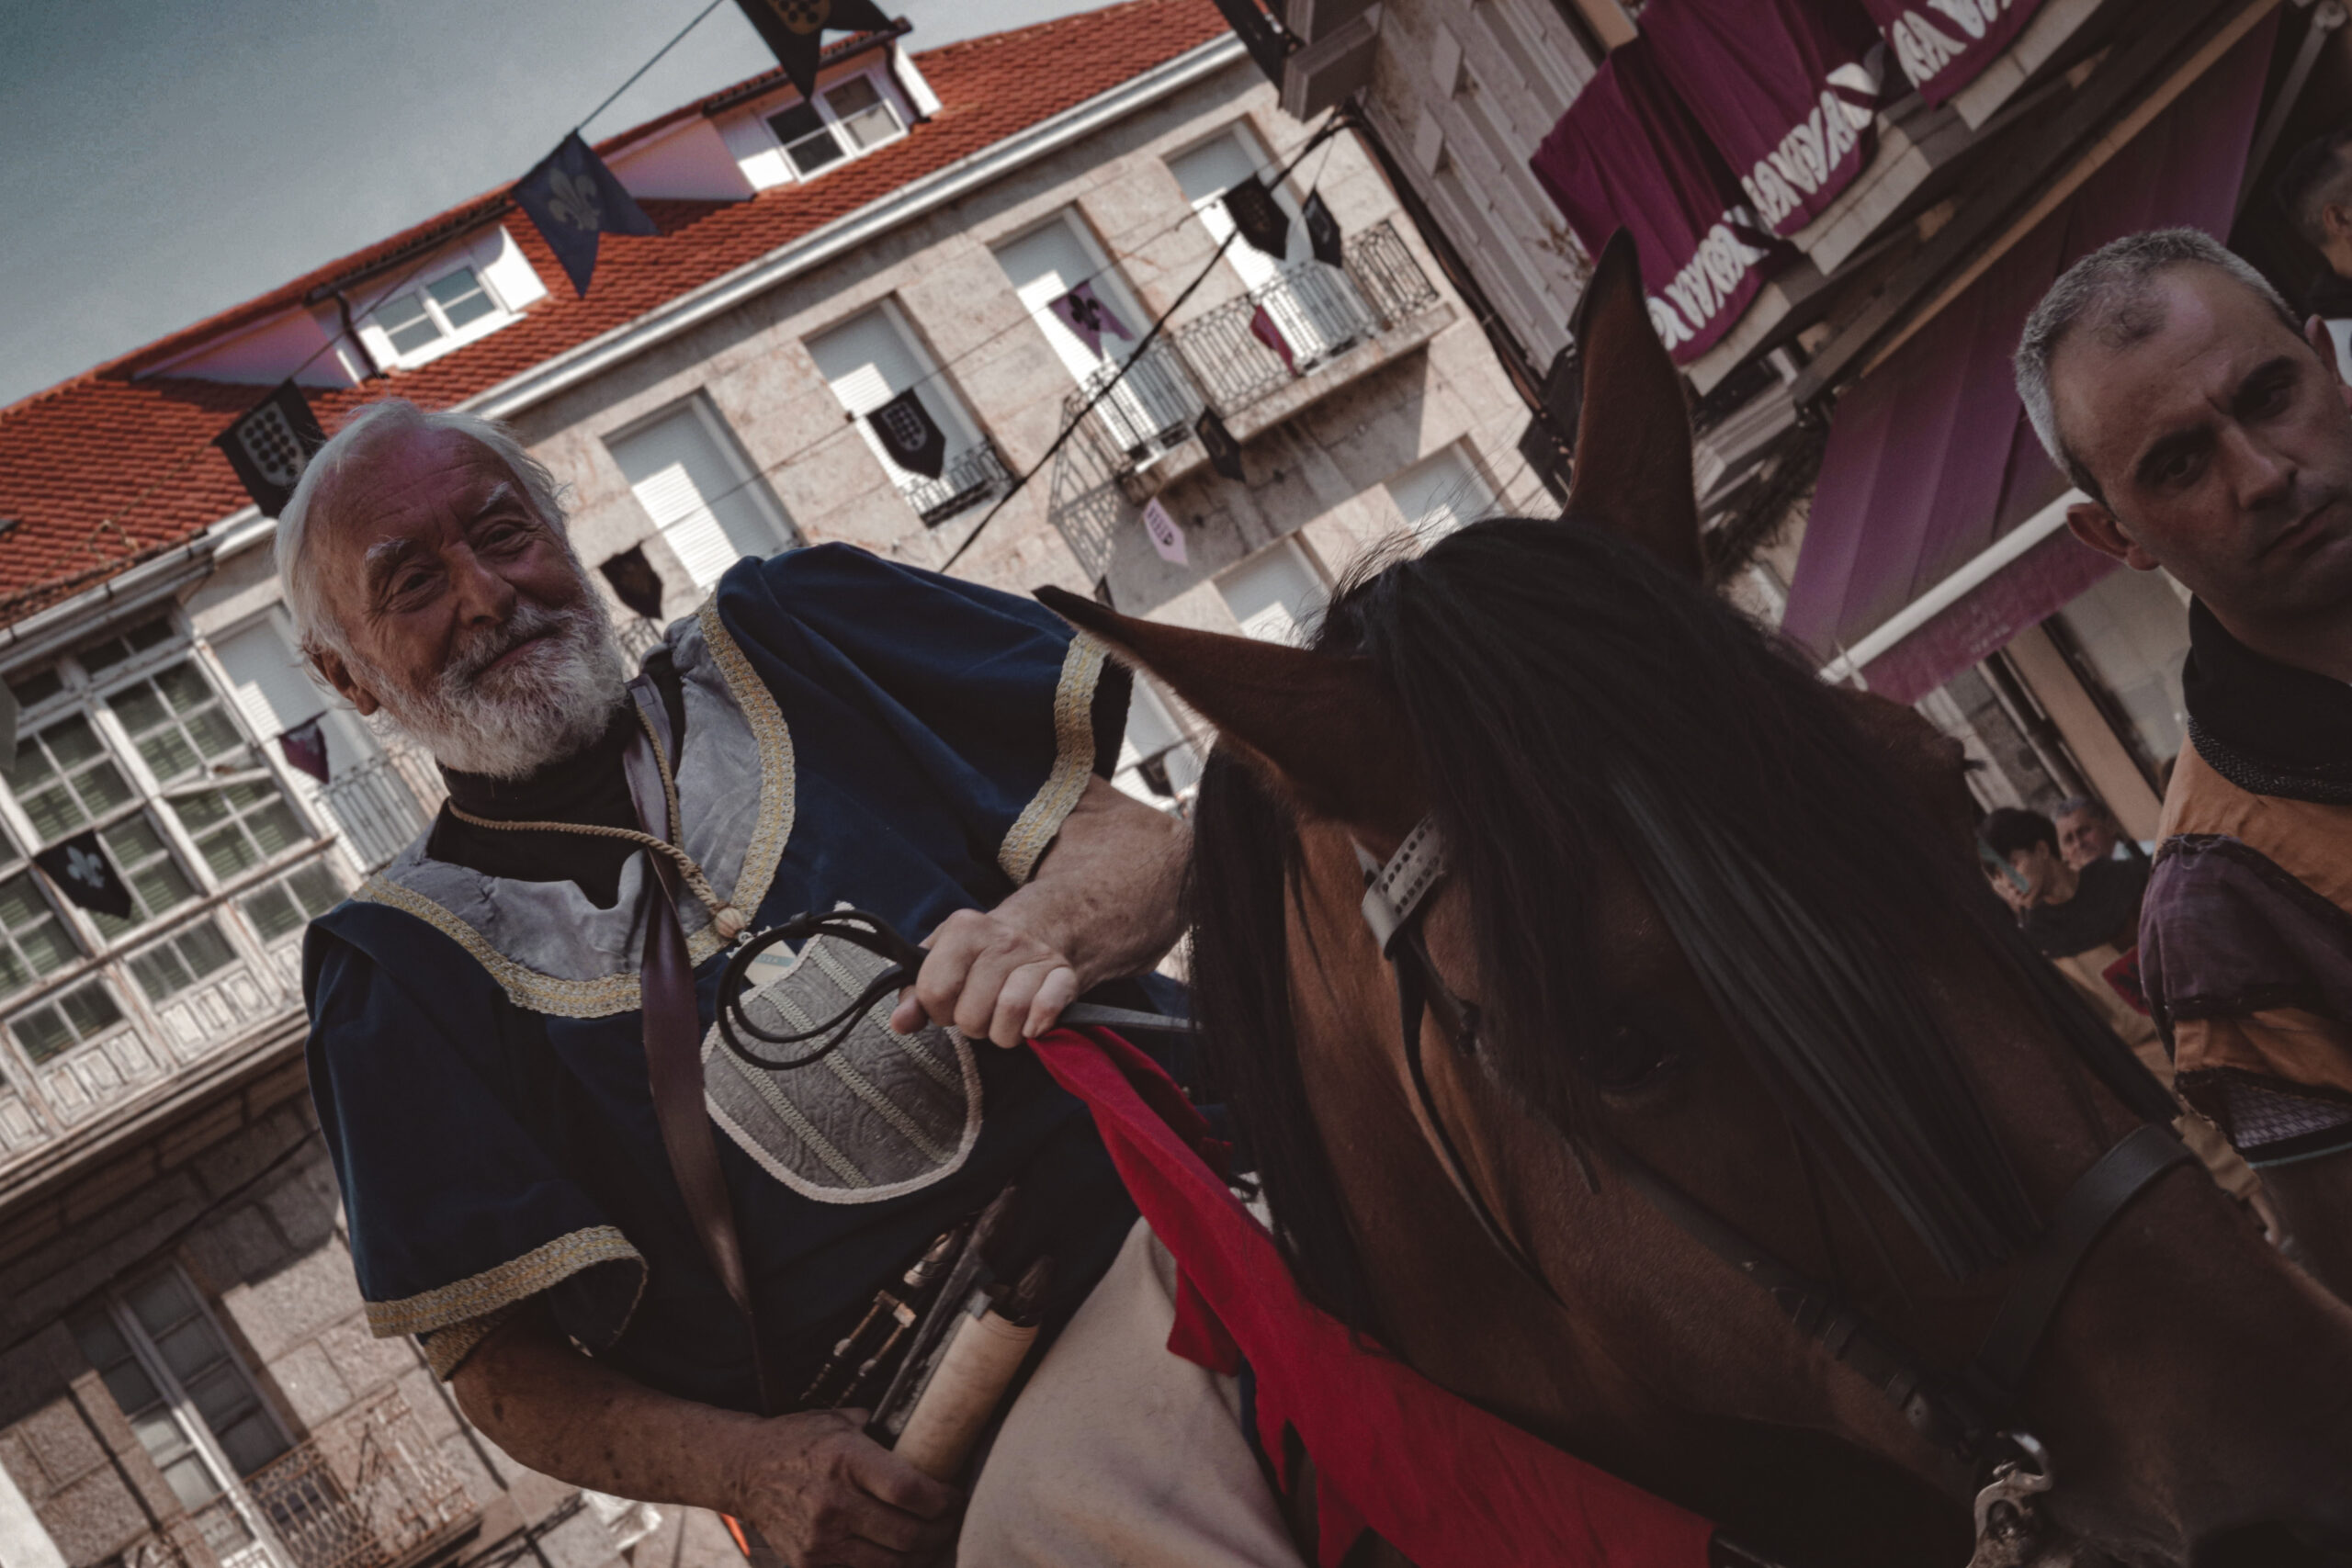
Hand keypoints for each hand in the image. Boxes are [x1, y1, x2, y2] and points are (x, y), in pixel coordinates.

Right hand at [730, 1409, 959, 1567]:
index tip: (955, 1497)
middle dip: (940, 1532)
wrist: (744, 1471)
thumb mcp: (838, 1421)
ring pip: (890, 1563)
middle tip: (950, 1522)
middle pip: (906, 1534)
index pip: (908, 1491)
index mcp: (846, 1460)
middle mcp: (833, 1503)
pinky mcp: (808, 1563)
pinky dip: (887, 1567)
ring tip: (931, 1542)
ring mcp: (820, 1539)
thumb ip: (879, 1428)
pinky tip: (900, 1555)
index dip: (942, 1500)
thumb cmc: (799, 1442)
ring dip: (920, 1556)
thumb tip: (923, 1427)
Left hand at [888, 907, 1078, 1048]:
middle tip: (979, 1011)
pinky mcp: (1063, 974)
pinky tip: (1030, 1025)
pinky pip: (1046, 1009)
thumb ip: (915, 995)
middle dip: (972, 1025)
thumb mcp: (939, 962)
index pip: (935, 991)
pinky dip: (1036, 1026)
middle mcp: (1001, 937)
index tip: (949, 1003)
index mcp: (963, 929)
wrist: (1035, 929)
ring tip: (1001, 1020)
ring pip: (1009, 1014)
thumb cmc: (978, 956)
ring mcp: (1035, 954)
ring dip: (1002, 1032)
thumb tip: (900, 1022)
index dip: (938, 1010)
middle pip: (971, 1014)